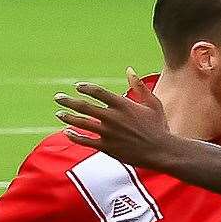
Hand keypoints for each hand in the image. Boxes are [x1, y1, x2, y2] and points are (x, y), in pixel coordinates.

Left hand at [56, 68, 173, 168]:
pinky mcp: (108, 147)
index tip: (78, 87)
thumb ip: (139, 86)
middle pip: (84, 106)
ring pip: (81, 123)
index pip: (98, 92)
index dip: (85, 88)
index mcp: (123, 104)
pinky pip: (86, 141)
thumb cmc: (159, 127)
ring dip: (68, 117)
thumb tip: (129, 70)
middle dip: (68, 101)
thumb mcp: (153, 103)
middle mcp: (113, 117)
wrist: (162, 151)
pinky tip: (67, 132)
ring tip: (59, 114)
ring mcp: (108, 133)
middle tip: (58, 97)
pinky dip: (75, 136)